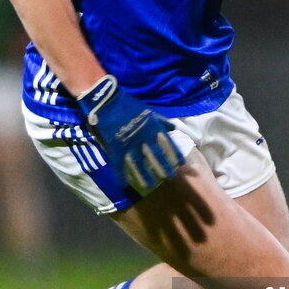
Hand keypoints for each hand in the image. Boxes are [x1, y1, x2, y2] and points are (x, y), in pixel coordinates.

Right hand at [77, 75, 184, 193]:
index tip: (181, 164)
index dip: (175, 154)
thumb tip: (174, 129)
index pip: (168, 143)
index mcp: (153, 127)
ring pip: (139, 163)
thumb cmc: (129, 106)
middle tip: (170, 177)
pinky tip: (123, 185)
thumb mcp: (149, 112)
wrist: (108, 102)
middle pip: (156, 155)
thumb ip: (161, 121)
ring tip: (150, 185)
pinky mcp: (116, 147)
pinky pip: (118, 164)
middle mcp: (144, 137)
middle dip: (163, 167)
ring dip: (144, 175)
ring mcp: (129, 144)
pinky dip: (120, 176)